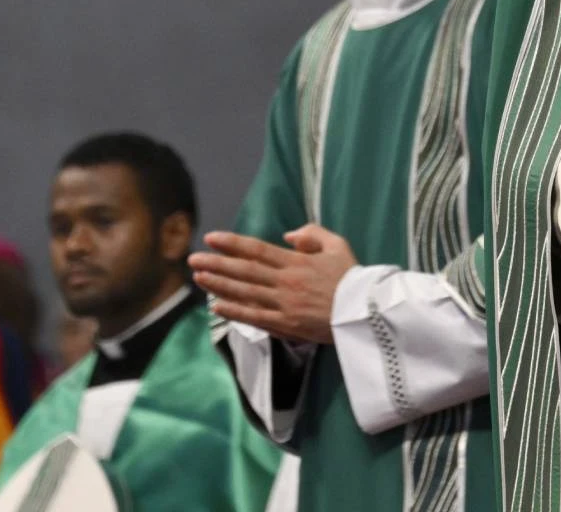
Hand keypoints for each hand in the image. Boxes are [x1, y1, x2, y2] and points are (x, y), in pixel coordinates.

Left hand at [188, 224, 357, 343]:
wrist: (367, 312)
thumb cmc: (352, 277)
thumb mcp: (338, 245)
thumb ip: (313, 235)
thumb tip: (288, 236)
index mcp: (296, 262)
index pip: (257, 250)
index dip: (232, 243)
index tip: (212, 238)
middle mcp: (286, 282)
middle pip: (244, 271)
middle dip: (216, 264)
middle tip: (193, 259)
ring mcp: (284, 305)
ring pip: (245, 293)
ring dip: (219, 285)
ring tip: (198, 277)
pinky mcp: (286, 325)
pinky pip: (256, 318)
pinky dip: (235, 311)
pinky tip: (217, 305)